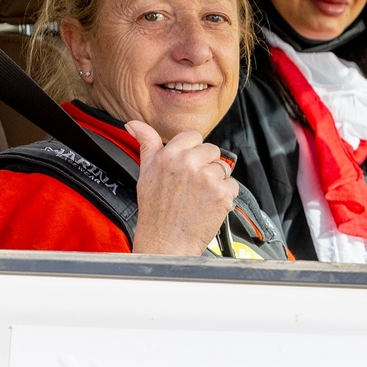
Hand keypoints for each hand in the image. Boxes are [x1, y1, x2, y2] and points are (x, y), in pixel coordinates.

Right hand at [125, 121, 237, 255]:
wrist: (166, 242)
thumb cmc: (155, 211)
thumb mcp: (145, 172)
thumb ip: (146, 143)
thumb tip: (133, 124)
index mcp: (170, 154)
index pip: (193, 136)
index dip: (193, 151)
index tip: (188, 166)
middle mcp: (189, 162)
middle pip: (212, 150)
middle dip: (206, 165)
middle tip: (193, 185)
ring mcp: (207, 177)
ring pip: (223, 168)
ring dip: (216, 181)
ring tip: (199, 197)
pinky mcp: (222, 193)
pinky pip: (232, 185)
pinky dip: (225, 196)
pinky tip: (208, 205)